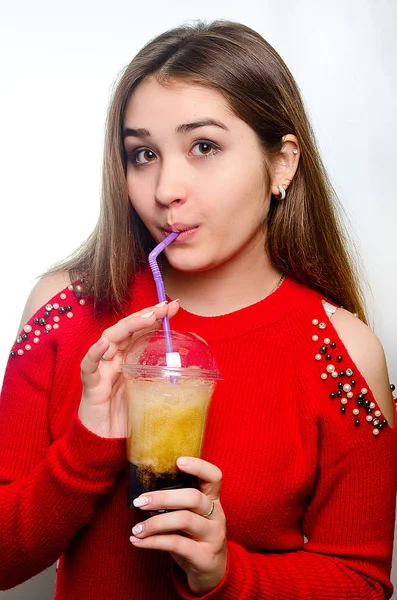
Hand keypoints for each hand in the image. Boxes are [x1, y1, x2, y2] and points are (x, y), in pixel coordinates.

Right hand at [78, 300, 179, 437]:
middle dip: (145, 315)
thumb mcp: (154, 395)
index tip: (173, 305)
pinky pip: (89, 366)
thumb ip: (169, 380)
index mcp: (129, 359)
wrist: (105, 445)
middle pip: (127, 329)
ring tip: (145, 319)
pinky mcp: (90, 385)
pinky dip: (95, 354)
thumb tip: (198, 369)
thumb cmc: (128, 419)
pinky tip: (104, 345)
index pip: (141, 331)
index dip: (155, 316)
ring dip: (127, 326)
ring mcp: (102, 370)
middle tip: (164, 307)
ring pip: (109, 339)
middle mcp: (114, 359)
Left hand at [130, 457, 226, 595]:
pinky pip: (176, 544)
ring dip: (155, 522)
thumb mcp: (191, 518)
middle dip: (163, 497)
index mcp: (213, 500)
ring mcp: (213, 536)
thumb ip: (176, 505)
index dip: (199, 466)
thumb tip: (144, 494)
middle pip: (193, 497)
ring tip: (136, 528)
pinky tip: (138, 541)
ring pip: (184, 519)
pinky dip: (153, 542)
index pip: (214, 476)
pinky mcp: (205, 557)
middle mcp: (216, 515)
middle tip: (140, 501)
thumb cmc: (195, 539)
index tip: (178, 461)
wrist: (212, 574)